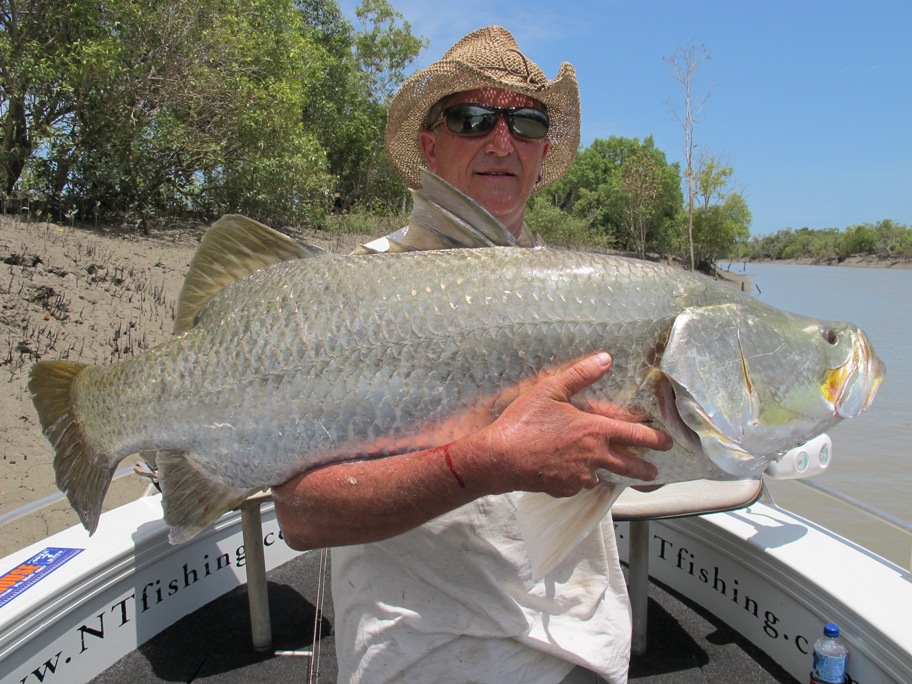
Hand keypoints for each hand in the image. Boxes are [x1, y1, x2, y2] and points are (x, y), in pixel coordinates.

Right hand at [467, 352, 669, 497]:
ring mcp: (580, 477)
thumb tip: (606, 358)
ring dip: (606, 472)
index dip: (656, 440)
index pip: (636, 436)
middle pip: (631, 467)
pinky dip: (578, 477)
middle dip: (646, 470)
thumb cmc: (524, 422)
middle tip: (654, 471)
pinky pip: (579, 484)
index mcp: (595, 431)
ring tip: (604, 467)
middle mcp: (594, 457)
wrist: (500, 458)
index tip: (667, 443)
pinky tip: (566, 467)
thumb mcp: (551, 390)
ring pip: (602, 476)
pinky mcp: (566, 489)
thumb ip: (581, 374)